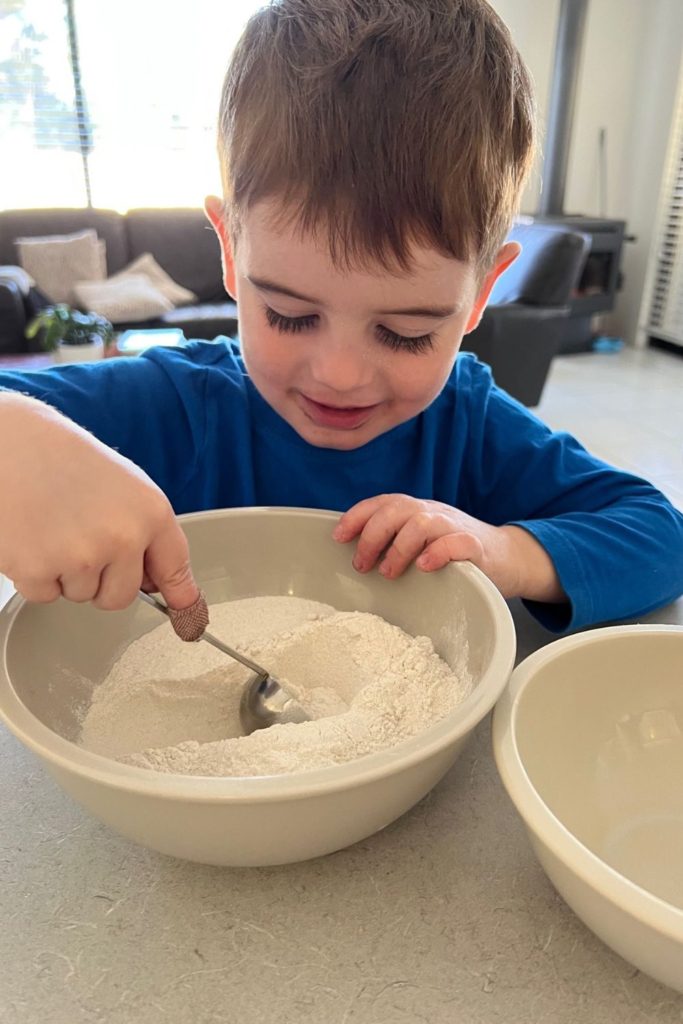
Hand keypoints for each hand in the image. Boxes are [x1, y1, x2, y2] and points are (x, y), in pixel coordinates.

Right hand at [0, 393, 199, 610]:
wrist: (9, 443)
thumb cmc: (63, 458)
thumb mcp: (123, 486)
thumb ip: (145, 533)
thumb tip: (156, 584)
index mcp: (149, 512)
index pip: (174, 566)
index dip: (179, 593)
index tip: (186, 611)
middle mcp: (122, 537)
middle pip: (120, 597)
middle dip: (102, 581)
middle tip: (79, 538)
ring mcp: (81, 557)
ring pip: (81, 596)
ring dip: (66, 573)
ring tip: (52, 526)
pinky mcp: (38, 570)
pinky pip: (45, 595)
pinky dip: (35, 574)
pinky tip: (31, 536)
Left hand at [333, 494, 564, 602]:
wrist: (505, 557)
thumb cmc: (454, 552)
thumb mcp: (420, 541)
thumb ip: (394, 540)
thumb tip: (354, 552)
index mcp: (416, 510)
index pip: (382, 503)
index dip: (357, 516)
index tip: (338, 536)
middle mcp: (433, 512)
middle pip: (396, 510)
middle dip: (372, 535)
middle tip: (362, 564)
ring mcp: (455, 527)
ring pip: (422, 523)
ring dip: (399, 548)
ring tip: (389, 571)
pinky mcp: (476, 547)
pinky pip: (456, 543)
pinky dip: (437, 553)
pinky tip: (424, 566)